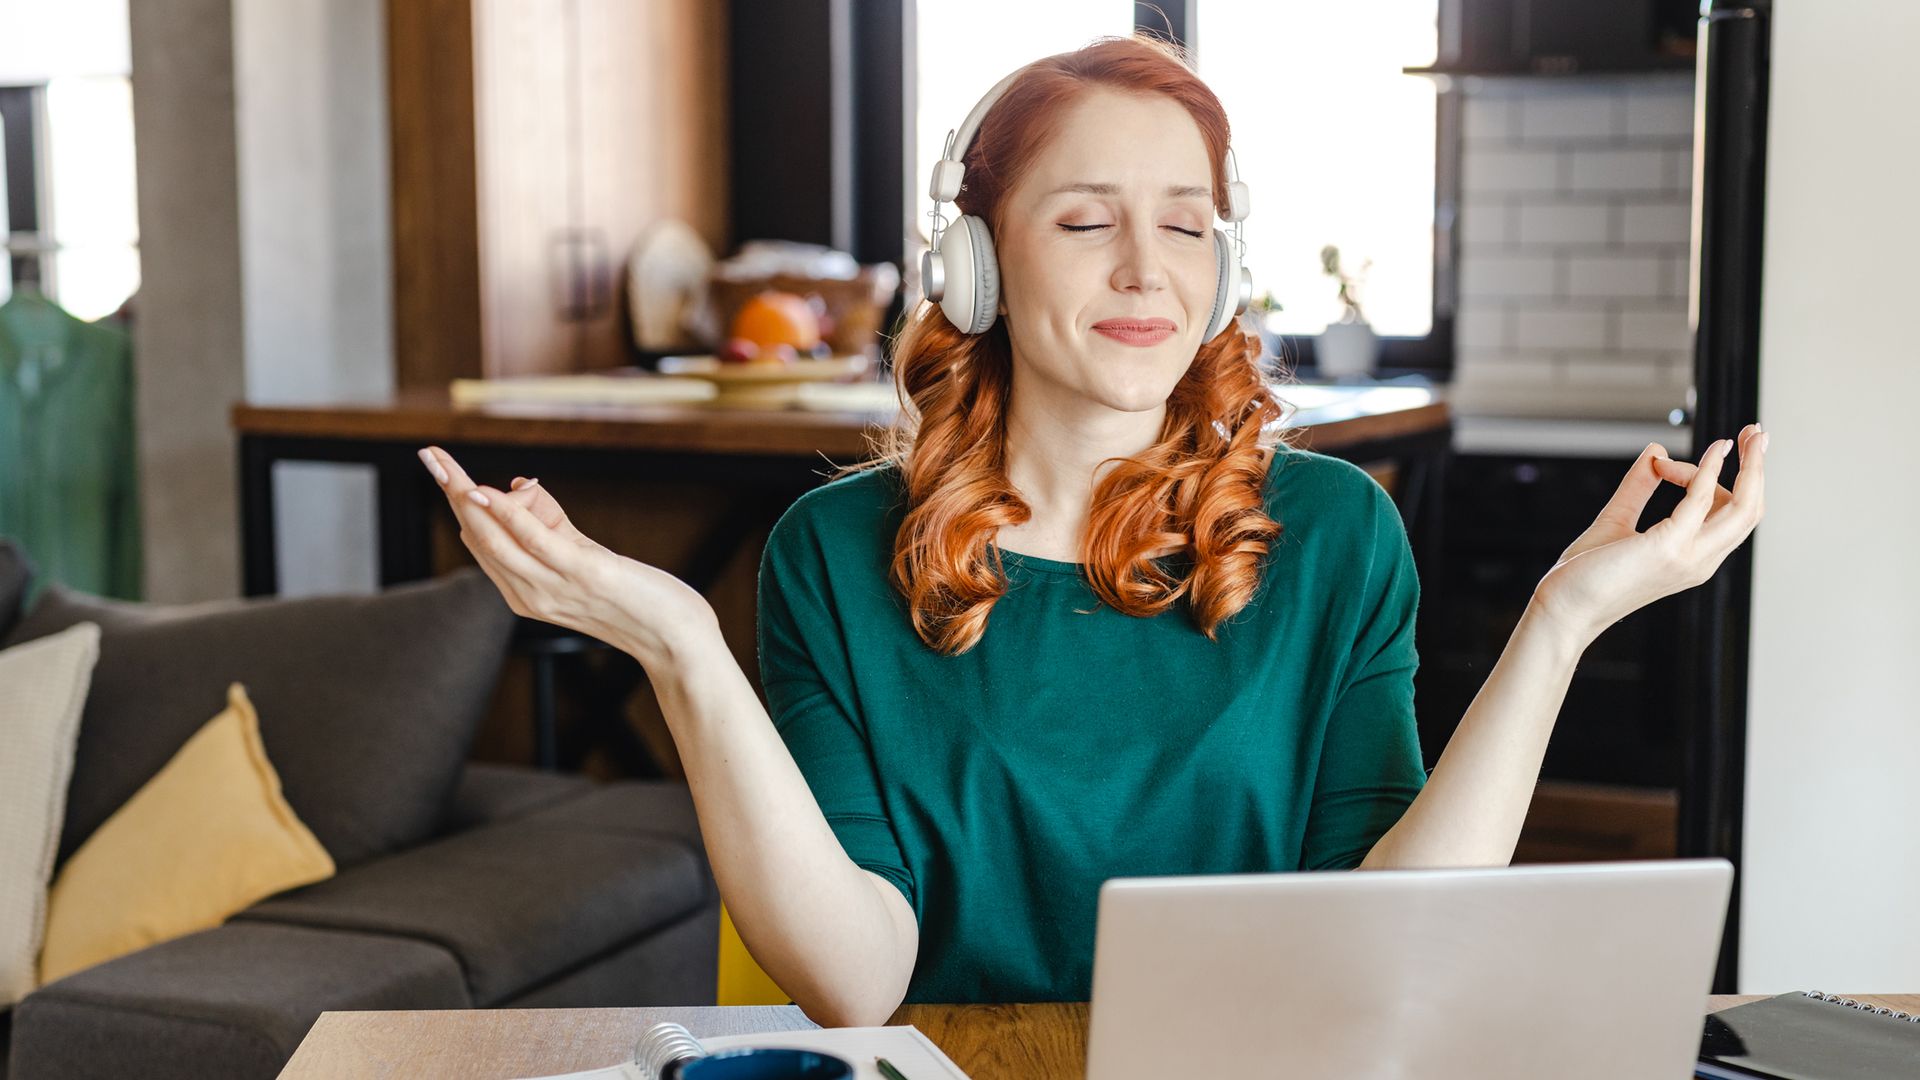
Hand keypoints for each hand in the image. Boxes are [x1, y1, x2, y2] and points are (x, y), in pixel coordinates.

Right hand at [416, 446, 717, 667]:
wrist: (674, 639)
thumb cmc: (635, 599)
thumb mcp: (584, 557)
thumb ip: (552, 525)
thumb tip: (520, 484)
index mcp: (525, 593)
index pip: (480, 542)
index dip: (458, 503)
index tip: (439, 467)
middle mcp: (528, 594)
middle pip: (478, 537)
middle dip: (451, 493)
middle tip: (431, 454)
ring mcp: (551, 587)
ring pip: (494, 539)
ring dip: (466, 498)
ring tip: (445, 465)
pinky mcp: (580, 574)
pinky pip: (532, 541)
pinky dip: (506, 515)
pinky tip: (487, 494)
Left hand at [1529, 423, 1768, 646]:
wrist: (1563, 609)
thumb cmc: (1584, 576)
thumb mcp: (1616, 521)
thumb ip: (1638, 488)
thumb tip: (1655, 451)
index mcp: (1693, 558)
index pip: (1726, 514)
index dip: (1704, 477)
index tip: (1661, 463)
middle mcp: (1699, 561)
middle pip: (1749, 510)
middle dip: (1758, 468)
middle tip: (1757, 432)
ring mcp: (1688, 557)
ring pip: (1743, 507)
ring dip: (1752, 466)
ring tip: (1752, 434)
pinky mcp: (1668, 548)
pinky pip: (1701, 501)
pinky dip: (1711, 470)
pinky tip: (1716, 449)